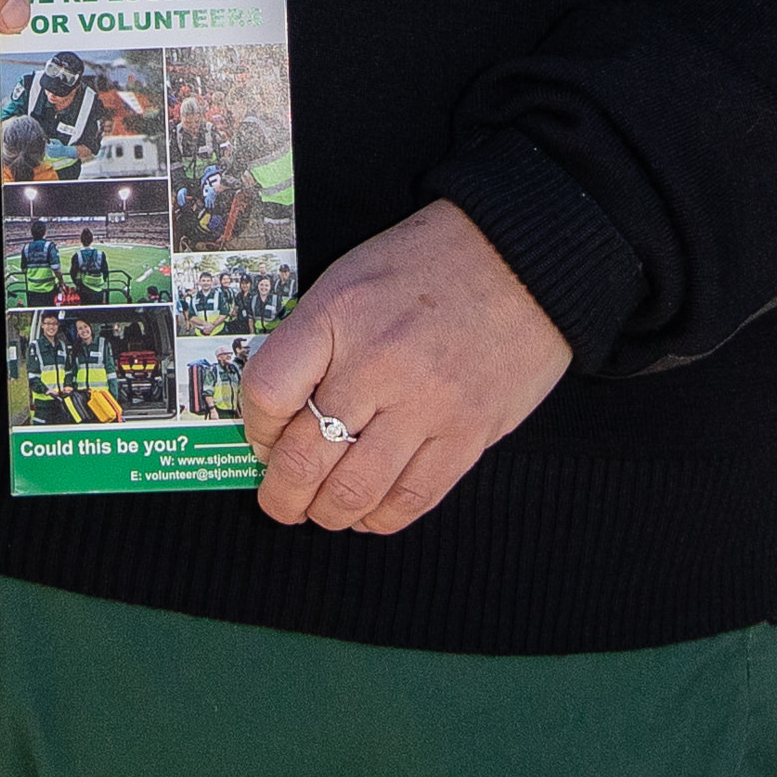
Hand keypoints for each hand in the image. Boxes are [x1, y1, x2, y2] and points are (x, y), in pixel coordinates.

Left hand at [235, 199, 568, 535]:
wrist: (523, 258)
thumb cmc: (431, 264)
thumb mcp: (352, 276)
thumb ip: (314, 340)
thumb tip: (280, 414)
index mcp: (339, 313)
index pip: (267, 392)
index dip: (253, 429)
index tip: (262, 438)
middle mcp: (378, 362)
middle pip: (303, 457)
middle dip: (280, 494)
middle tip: (280, 499)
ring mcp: (426, 404)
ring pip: (353, 492)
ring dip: (326, 513)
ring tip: (323, 510)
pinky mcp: (468, 434)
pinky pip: (412, 499)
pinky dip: (381, 517)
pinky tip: (370, 511)